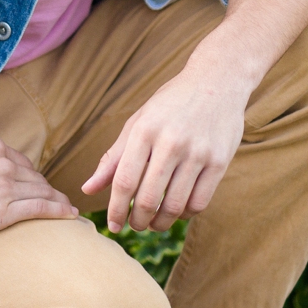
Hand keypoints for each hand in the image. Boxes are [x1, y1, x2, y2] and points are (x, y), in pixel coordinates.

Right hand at [0, 134, 77, 245]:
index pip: (21, 161)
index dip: (31, 175)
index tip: (36, 184)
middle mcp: (3, 164)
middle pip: (35, 177)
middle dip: (46, 188)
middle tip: (56, 199)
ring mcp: (4, 188)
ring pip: (42, 192)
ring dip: (58, 200)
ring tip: (67, 207)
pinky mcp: (3, 213)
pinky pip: (40, 208)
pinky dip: (59, 210)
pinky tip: (70, 214)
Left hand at [80, 66, 249, 233]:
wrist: (217, 81)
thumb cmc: (170, 105)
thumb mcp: (137, 123)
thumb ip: (113, 158)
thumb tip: (87, 189)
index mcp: (144, 130)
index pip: (124, 181)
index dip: (115, 209)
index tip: (113, 226)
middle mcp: (170, 142)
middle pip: (148, 198)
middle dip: (137, 221)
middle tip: (134, 225)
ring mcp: (197, 152)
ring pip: (175, 206)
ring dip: (161, 223)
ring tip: (154, 223)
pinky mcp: (220, 161)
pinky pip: (199, 202)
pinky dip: (185, 214)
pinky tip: (178, 211)